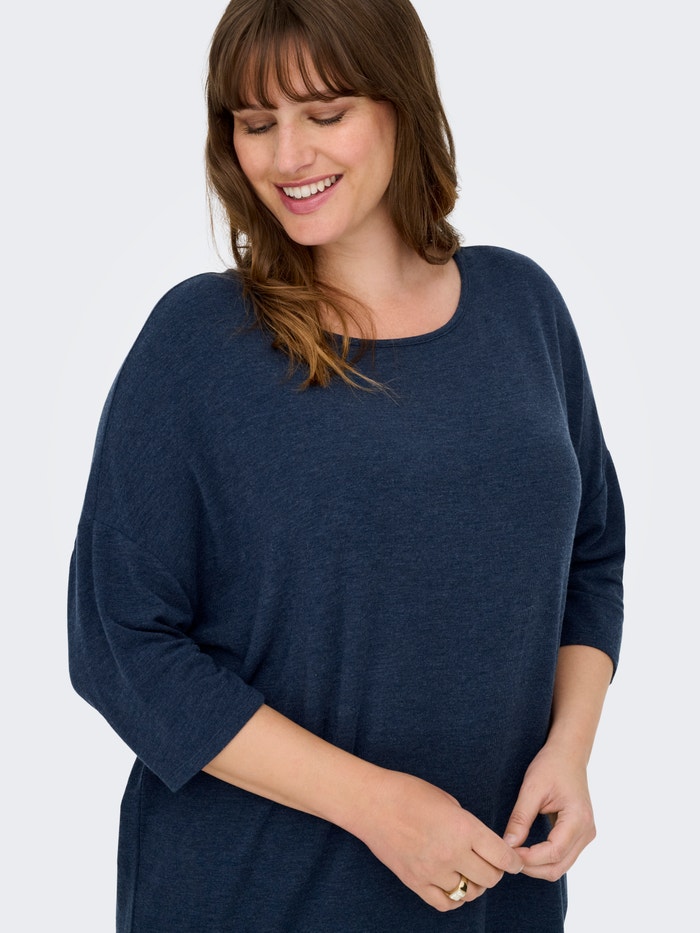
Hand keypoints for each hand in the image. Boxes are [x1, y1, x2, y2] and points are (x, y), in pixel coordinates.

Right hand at [355, 770, 522, 911]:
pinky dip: (454, 897)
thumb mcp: (447, 800)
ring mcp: (433, 871)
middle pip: (490, 879)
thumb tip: (481, 844)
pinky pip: (445, 903)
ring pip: (469, 893)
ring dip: (474, 884)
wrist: (371, 803)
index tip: (514, 862)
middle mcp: (452, 853)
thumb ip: (468, 825)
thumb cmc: (408, 793)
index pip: (502, 856)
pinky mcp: (415, 882)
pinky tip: (452, 884)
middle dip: (495, 872)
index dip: (513, 861)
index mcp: (463, 827)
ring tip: (469, 872)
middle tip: (491, 864)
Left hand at [503, 742, 595, 880]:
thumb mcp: (532, 788)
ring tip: (515, 854)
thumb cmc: (551, 765)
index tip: (508, 853)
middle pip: (558, 865)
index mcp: (578, 819)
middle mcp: (587, 831)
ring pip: (561, 865)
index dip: (530, 858)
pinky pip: (563, 856)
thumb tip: (508, 845)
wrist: (569, 754)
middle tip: (507, 857)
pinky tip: (527, 849)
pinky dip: (544, 859)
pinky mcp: (580, 835)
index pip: (554, 852)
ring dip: (537, 866)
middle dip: (532, 867)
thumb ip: (521, 818)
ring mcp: (586, 835)